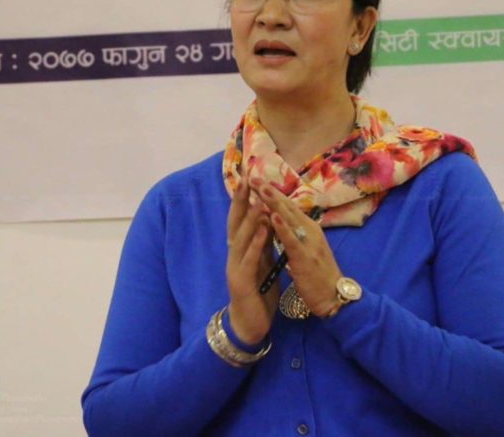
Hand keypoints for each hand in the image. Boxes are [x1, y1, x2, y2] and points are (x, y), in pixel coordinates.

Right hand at [226, 179, 278, 344]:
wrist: (251, 325)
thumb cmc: (258, 294)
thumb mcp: (263, 264)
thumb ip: (264, 244)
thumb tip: (269, 221)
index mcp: (241, 250)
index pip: (241, 219)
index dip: (244, 199)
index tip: (250, 178)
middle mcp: (234, 255)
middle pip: (235, 223)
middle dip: (241, 201)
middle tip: (247, 179)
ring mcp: (234, 267)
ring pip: (240, 238)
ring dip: (249, 218)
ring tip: (258, 200)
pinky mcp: (240, 282)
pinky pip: (249, 259)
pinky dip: (256, 243)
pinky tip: (262, 230)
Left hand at [253, 180, 341, 317]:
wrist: (333, 297)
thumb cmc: (318, 275)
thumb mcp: (306, 249)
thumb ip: (295, 234)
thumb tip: (280, 221)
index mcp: (308, 229)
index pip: (288, 206)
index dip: (272, 193)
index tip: (257, 181)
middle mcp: (310, 230)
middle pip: (287, 207)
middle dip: (269, 191)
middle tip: (253, 176)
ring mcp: (309, 242)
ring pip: (289, 218)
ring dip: (274, 202)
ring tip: (260, 187)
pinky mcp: (305, 257)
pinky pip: (291, 239)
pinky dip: (282, 226)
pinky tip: (272, 215)